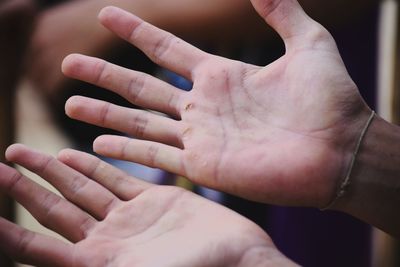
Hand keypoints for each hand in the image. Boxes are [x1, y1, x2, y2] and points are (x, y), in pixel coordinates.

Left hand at [0, 144, 295, 266]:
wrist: (241, 261)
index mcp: (100, 265)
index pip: (40, 247)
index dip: (10, 229)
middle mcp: (110, 241)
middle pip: (58, 210)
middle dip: (26, 188)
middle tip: (1, 162)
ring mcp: (132, 219)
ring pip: (84, 190)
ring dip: (55, 172)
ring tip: (25, 155)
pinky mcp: (156, 201)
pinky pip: (118, 180)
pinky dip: (96, 165)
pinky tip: (75, 152)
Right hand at [62, 0, 370, 207]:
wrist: (340, 151)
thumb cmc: (330, 99)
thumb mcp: (308, 42)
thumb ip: (281, 11)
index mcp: (220, 75)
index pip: (166, 48)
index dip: (136, 31)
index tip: (106, 14)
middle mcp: (203, 106)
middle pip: (141, 86)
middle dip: (104, 74)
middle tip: (69, 64)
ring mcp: (199, 137)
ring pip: (139, 123)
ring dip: (103, 115)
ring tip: (70, 106)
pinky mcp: (203, 167)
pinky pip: (155, 157)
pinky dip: (126, 152)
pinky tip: (97, 147)